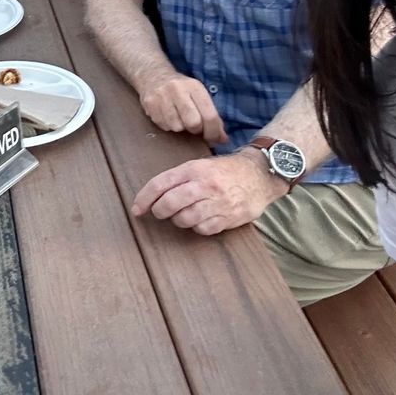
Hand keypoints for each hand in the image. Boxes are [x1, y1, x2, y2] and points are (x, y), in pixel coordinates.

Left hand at [131, 151, 286, 234]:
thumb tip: (152, 197)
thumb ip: (179, 178)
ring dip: (179, 220)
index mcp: (194, 169)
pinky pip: (203, 229)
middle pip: (170, 203)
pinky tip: (200, 220)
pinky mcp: (229, 217)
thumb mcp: (201, 165)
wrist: (259, 175)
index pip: (161, 184)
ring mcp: (218, 202)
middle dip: (159, 211)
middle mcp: (205, 185)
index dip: (144, 198)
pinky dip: (197, 227)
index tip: (136, 209)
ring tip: (183, 214)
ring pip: (185, 219)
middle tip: (160, 212)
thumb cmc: (224, 171)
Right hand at [137, 73, 228, 143]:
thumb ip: (212, 116)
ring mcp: (162, 96)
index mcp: (195, 87)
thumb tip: (223, 140)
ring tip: (179, 119)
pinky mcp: (150, 104)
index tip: (214, 139)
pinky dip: (168, 125)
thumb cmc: (181, 89)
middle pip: (193, 123)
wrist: (153, 75)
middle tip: (194, 127)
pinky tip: (168, 116)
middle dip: (196, 130)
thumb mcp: (198, 95)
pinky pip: (163, 126)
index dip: (214, 132)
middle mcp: (178, 90)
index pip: (209, 115)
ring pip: (177, 127)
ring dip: (181, 128)